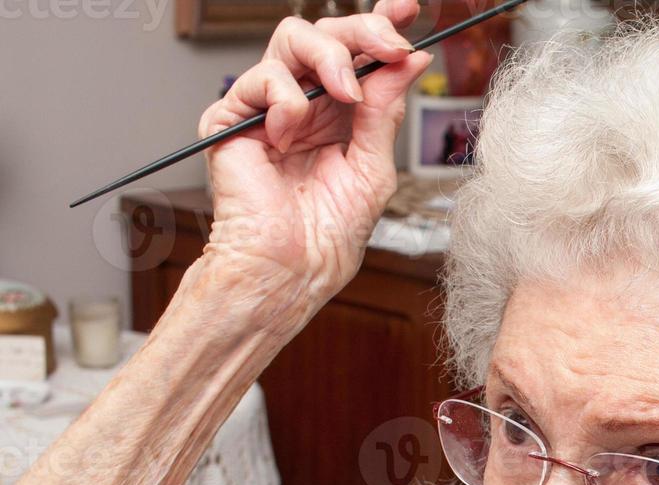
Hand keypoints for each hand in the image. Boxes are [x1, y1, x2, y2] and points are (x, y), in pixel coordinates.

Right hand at [196, 0, 432, 311]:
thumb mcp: (373, 166)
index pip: (359, 54)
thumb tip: (408, 60)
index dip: (381, 25)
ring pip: (292, 38)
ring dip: (329, 58)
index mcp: (341, 112)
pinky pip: (260, 79)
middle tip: (389, 46)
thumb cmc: (329, 232)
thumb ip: (384, 110)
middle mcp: (306, 102)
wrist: (293, 267)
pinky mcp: (232, 118)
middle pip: (327, 33)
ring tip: (345, 95)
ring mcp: (268, 107)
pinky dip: (286, 100)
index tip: (408, 10)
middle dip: (363, 30)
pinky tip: (290, 135)